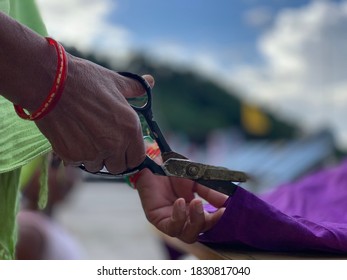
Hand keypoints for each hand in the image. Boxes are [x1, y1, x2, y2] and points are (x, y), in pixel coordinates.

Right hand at [35, 54, 153, 173]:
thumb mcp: (115, 82)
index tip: (123, 149)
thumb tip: (150, 81)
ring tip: (85, 135)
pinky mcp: (72, 156)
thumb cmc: (85, 80)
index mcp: (130, 129)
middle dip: (112, 158)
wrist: (50, 82)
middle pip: (118, 167)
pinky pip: (78, 163)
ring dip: (93, 156)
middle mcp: (115, 144)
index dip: (130, 154)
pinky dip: (75, 154)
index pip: (137, 159)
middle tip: (102, 141)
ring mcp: (93, 153)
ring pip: (97, 166)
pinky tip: (71, 135)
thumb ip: (135, 88)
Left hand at [136, 169, 227, 242]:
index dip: (217, 220)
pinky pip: (171, 227)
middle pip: (198, 233)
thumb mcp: (196, 180)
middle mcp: (182, 218)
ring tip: (196, 202)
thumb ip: (209, 192)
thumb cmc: (173, 170)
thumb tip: (227, 202)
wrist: (154, 160)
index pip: (207, 223)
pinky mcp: (157, 219)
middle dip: (208, 222)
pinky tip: (181, 202)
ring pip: (186, 235)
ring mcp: (170, 220)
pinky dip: (179, 217)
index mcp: (192, 210)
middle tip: (215, 209)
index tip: (226, 210)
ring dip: (195, 221)